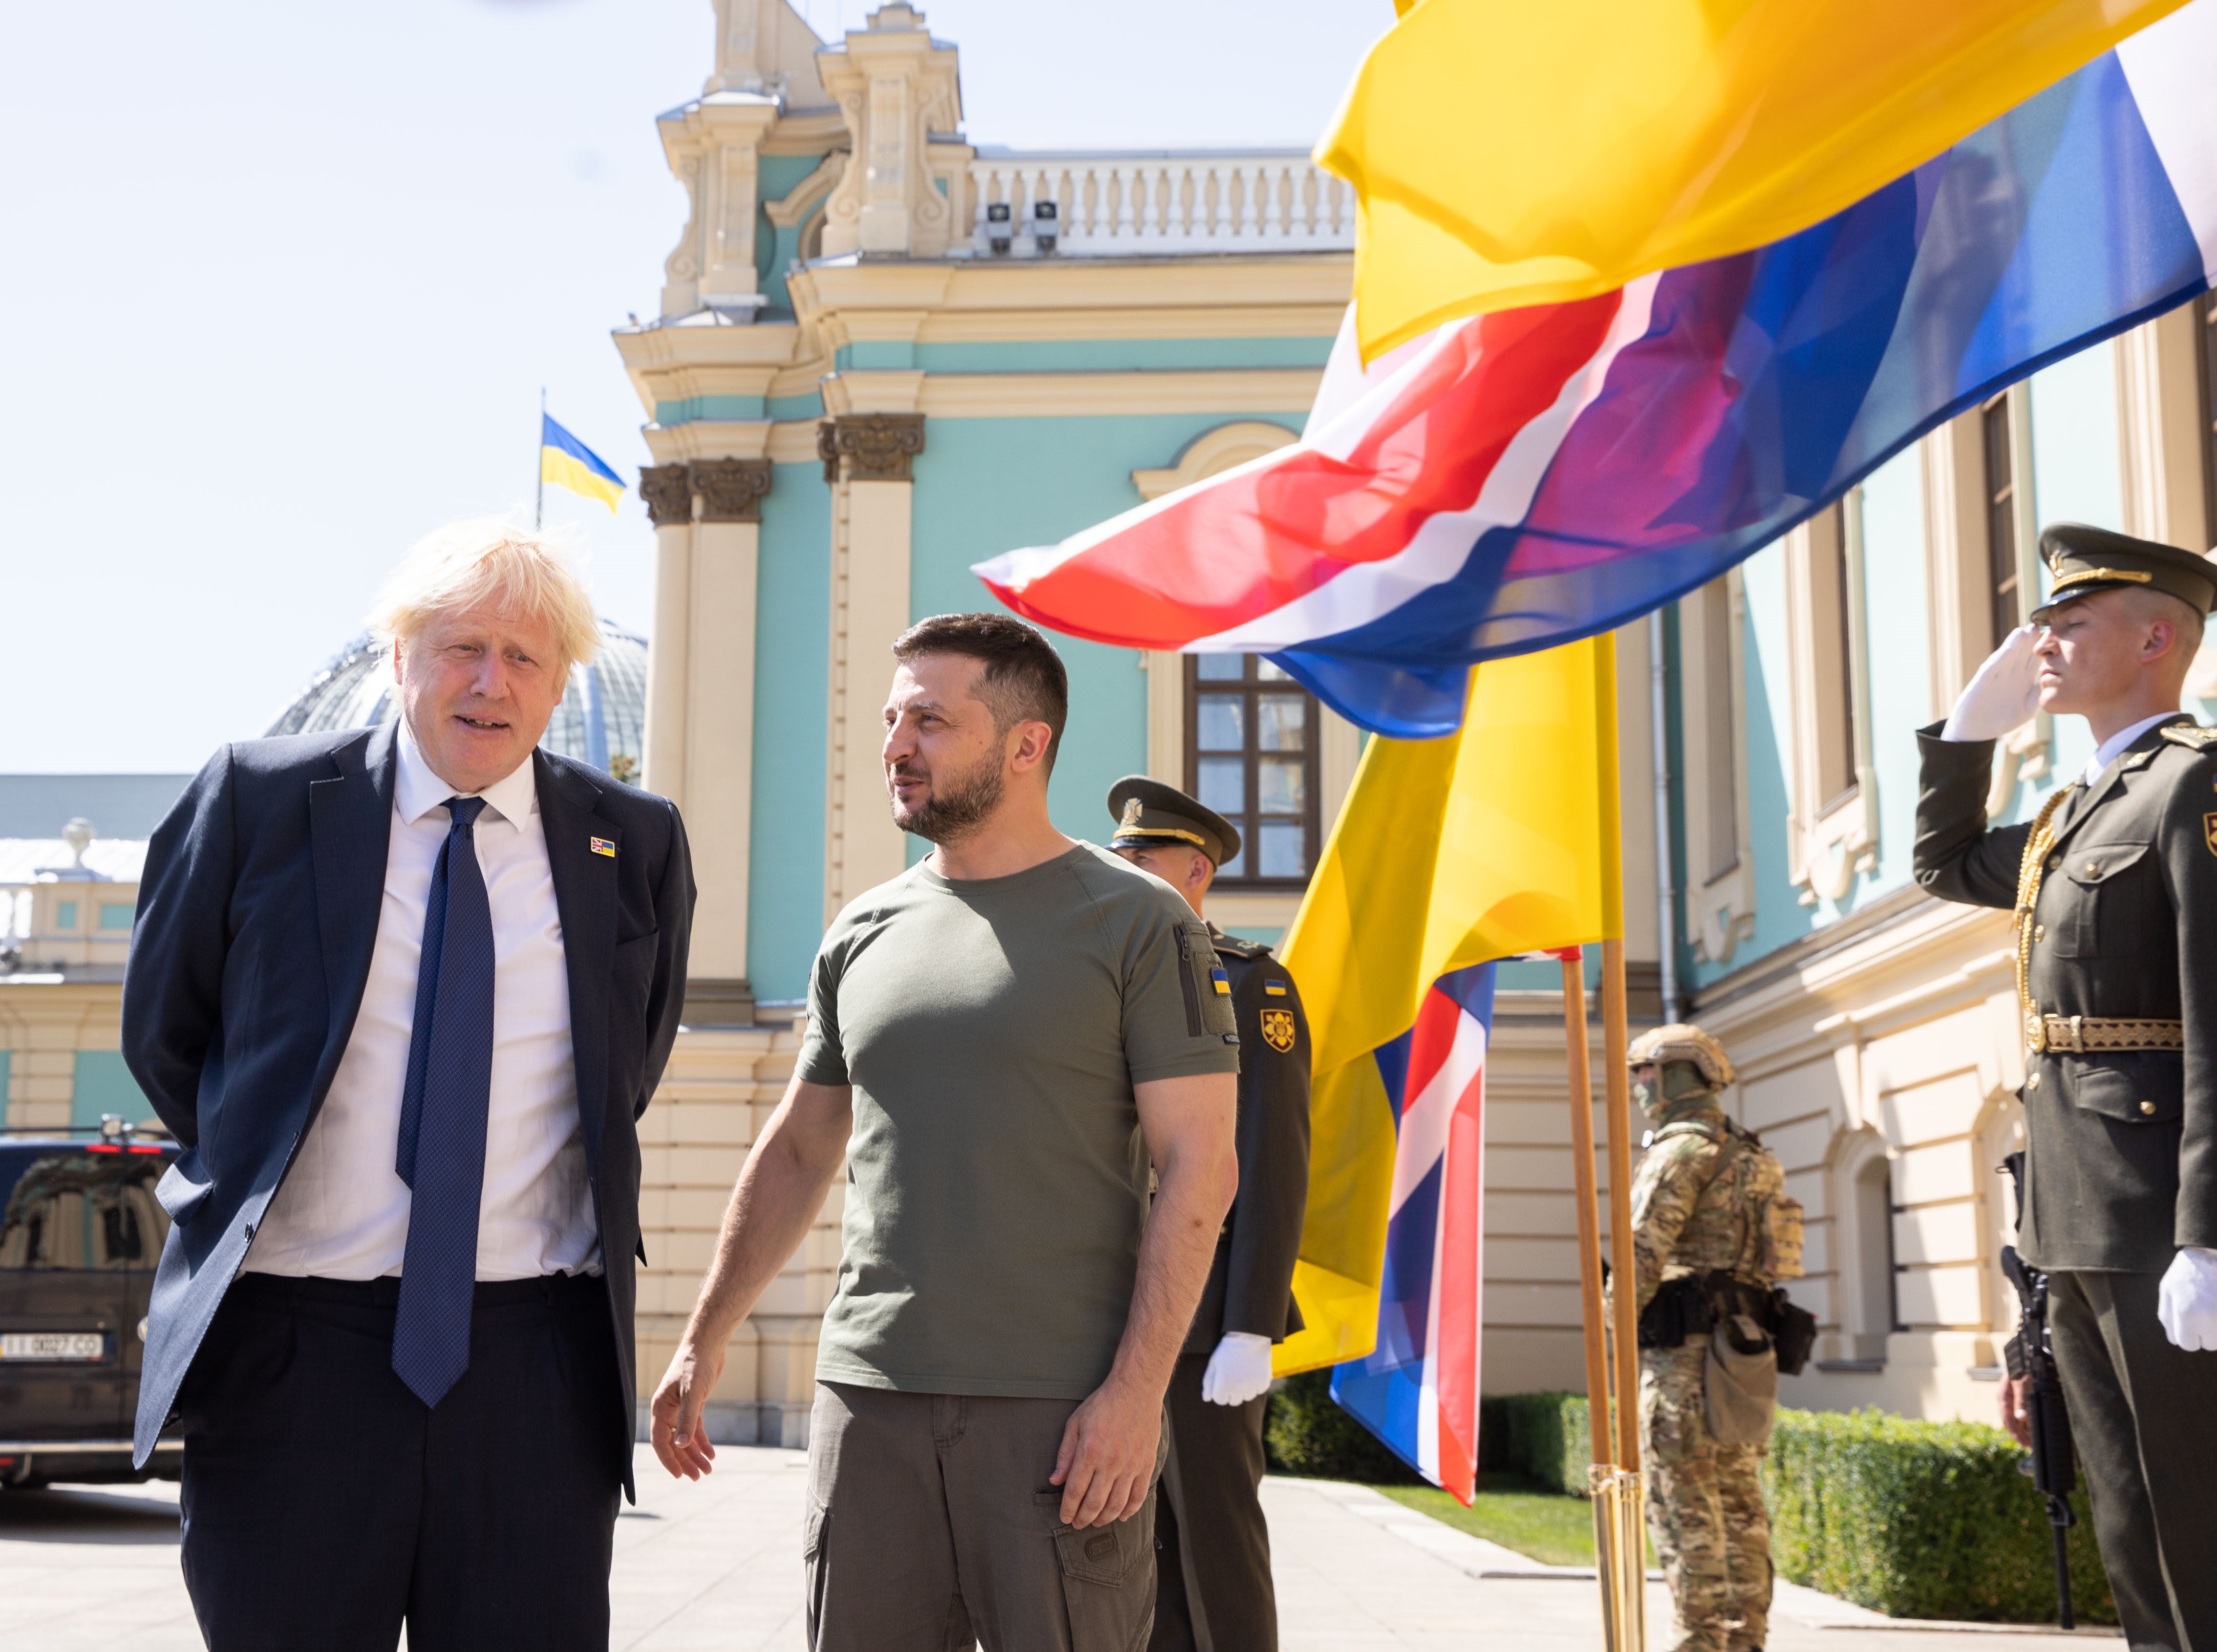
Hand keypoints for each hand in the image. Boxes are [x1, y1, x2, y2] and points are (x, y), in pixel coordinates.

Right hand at [649, 1337, 725, 1480]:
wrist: (707, 1345)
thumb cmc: (696, 1365)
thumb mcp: (693, 1393)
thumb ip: (687, 1420)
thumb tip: (680, 1445)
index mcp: (661, 1409)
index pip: (660, 1441)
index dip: (669, 1460)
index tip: (679, 1475)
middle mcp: (667, 1411)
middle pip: (674, 1443)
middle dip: (685, 1461)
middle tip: (698, 1477)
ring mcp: (680, 1409)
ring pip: (685, 1438)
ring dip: (695, 1454)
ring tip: (707, 1470)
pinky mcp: (693, 1405)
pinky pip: (695, 1429)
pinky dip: (702, 1441)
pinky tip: (711, 1454)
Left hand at [1049, 1375, 1161, 1528]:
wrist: (1136, 1390)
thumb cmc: (1103, 1404)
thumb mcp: (1075, 1424)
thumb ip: (1065, 1454)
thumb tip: (1055, 1480)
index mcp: (1090, 1452)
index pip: (1075, 1491)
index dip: (1068, 1508)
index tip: (1064, 1517)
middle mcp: (1111, 1462)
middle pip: (1095, 1503)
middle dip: (1083, 1518)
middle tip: (1077, 1524)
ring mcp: (1131, 1465)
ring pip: (1116, 1505)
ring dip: (1104, 1518)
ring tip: (1096, 1522)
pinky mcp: (1146, 1465)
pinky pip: (1138, 1496)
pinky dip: (1129, 1511)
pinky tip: (1121, 1516)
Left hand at [1201, 1332, 1274, 1405]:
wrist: (1249, 1335)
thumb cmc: (1227, 1349)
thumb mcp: (1214, 1363)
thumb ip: (1208, 1382)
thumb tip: (1206, 1399)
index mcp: (1224, 1383)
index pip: (1220, 1400)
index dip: (1219, 1390)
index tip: (1222, 1379)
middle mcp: (1239, 1387)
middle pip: (1234, 1401)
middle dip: (1232, 1391)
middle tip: (1233, 1375)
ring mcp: (1253, 1385)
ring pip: (1247, 1397)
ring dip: (1244, 1389)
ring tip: (1243, 1372)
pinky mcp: (1264, 1381)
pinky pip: (1259, 1390)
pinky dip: (1256, 1384)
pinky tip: (1253, 1371)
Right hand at [1942, 626, 2040, 740]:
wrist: (1976, 731)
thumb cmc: (2001, 719)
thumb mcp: (2027, 709)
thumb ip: (2038, 695)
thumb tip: (2050, 680)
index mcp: (2022, 680)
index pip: (2034, 659)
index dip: (2044, 648)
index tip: (2055, 635)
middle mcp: (2009, 675)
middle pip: (2022, 653)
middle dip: (2030, 640)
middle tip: (2040, 625)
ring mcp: (1995, 677)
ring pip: (2007, 657)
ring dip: (2015, 644)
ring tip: (2024, 630)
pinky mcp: (1982, 683)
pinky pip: (1991, 669)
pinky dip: (1999, 659)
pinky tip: (2008, 650)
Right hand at [1998, 1374, 2031, 1447]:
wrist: (2027, 1357)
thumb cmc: (2023, 1369)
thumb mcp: (2022, 1384)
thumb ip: (2021, 1400)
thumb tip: (2020, 1418)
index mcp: (2002, 1396)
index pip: (2007, 1418)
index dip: (2015, 1432)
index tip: (2022, 1443)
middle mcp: (2007, 1400)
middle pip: (2011, 1421)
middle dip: (2020, 1434)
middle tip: (2029, 1445)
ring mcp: (2013, 1400)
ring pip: (2017, 1419)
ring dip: (2024, 1430)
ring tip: (2032, 1441)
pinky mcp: (2021, 1399)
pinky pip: (2023, 1414)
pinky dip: (2028, 1423)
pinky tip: (2033, 1429)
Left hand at [2158, 1246, 2216, 1350]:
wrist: (2211, 1254)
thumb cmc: (2187, 1272)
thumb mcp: (2168, 1289)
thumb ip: (2167, 1316)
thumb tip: (2174, 1340)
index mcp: (2185, 1312)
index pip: (2187, 1344)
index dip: (2188, 1336)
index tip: (2191, 1323)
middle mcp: (2208, 1317)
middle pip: (2207, 1345)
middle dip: (2205, 1335)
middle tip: (2204, 1314)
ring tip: (2213, 1308)